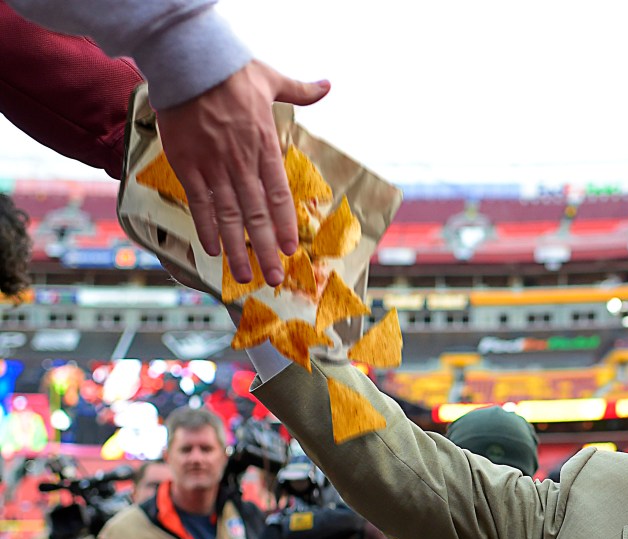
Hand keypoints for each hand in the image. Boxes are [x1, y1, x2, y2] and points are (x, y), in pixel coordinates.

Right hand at [157, 60, 329, 286]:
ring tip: (246, 276)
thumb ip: (301, 91)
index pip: (280, 196)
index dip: (286, 226)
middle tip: (275, 278)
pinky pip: (199, 204)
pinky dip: (205, 228)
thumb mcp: (272, 79)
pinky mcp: (188, 165)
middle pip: (257, 215)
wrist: (190, 61)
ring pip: (229, 217)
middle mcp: (242, 163)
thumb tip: (327, 85)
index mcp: (266, 147)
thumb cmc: (232, 70)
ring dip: (238, 249)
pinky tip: (212, 251)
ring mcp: (214, 167)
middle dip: (267, 250)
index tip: (292, 250)